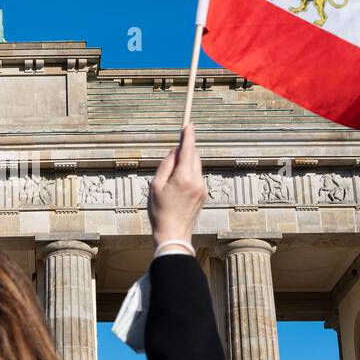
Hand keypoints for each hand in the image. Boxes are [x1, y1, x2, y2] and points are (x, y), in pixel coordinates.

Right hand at [149, 124, 207, 249]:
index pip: (187, 150)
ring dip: (186, 165)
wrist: (173, 235)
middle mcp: (196, 181)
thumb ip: (166, 165)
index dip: (188, 136)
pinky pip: (196, 177)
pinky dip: (188, 175)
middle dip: (184, 152)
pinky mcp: (203, 194)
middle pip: (193, 156)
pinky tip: (178, 189)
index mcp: (183, 177)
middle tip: (170, 160)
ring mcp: (202, 188)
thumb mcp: (155, 186)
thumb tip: (174, 152)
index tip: (188, 124)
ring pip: (195, 166)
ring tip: (171, 182)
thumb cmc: (160, 212)